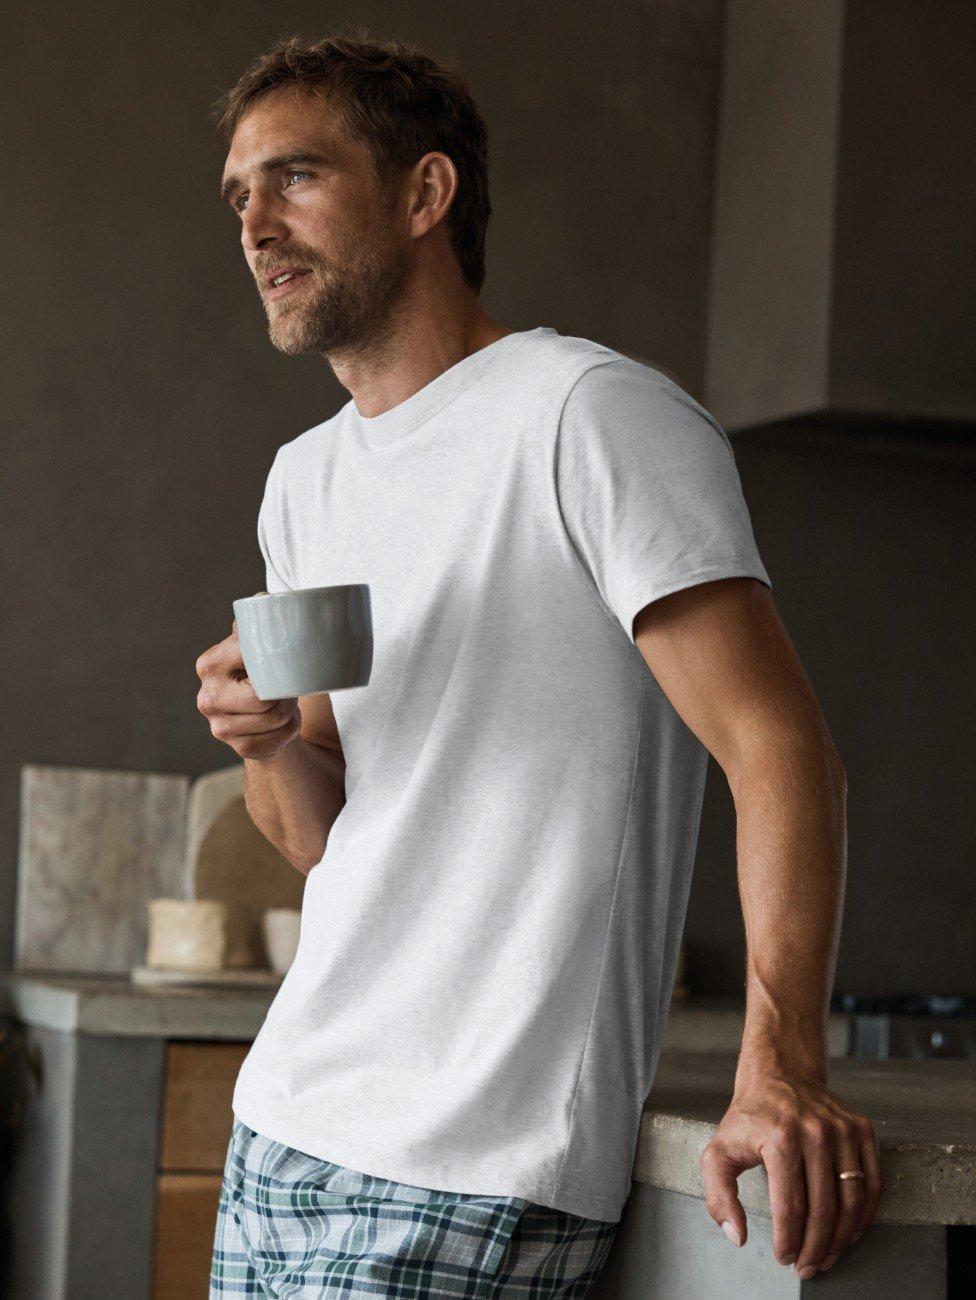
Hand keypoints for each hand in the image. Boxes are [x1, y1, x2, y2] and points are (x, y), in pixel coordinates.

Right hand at [195, 615, 301, 760]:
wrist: (264, 713)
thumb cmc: (264, 670)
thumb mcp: (259, 642)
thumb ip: (258, 618)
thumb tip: (264, 600)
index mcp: (210, 664)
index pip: (252, 660)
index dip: (275, 662)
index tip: (281, 660)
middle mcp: (207, 697)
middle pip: (264, 698)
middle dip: (285, 693)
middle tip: (287, 687)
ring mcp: (219, 727)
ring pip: (275, 718)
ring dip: (290, 711)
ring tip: (284, 702)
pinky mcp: (237, 748)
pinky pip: (278, 739)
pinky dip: (290, 731)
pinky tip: (282, 723)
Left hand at [700, 1068, 882, 1277]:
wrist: (779, 1074)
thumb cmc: (749, 1118)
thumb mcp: (719, 1150)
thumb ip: (719, 1196)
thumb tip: (737, 1235)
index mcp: (780, 1139)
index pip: (790, 1207)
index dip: (788, 1241)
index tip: (784, 1258)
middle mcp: (815, 1132)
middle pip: (823, 1209)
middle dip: (815, 1248)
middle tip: (807, 1267)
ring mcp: (842, 1130)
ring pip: (851, 1201)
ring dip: (842, 1238)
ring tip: (827, 1256)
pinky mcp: (861, 1128)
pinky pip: (872, 1181)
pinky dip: (864, 1214)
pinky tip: (850, 1231)